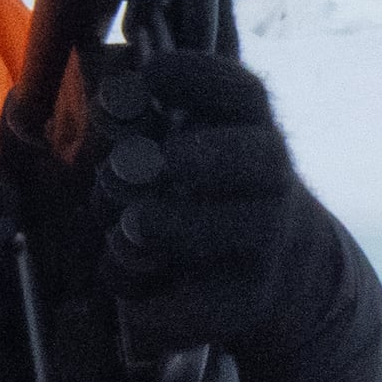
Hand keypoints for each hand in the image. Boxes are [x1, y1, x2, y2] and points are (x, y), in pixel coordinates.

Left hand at [82, 49, 334, 361]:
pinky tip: (135, 308)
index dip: (201, 78)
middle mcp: (272, 182)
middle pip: (258, 159)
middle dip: (208, 156)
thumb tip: (96, 96)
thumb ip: (157, 122)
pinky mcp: (252, 301)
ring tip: (134, 226)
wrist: (284, 268)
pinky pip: (210, 307)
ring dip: (179, 227)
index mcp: (253, 133)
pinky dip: (164, 309)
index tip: (151, 72)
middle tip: (164, 160)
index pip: (243, 94)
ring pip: (239, 230)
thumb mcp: (199, 146)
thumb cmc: (212, 195)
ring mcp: (268, 243)